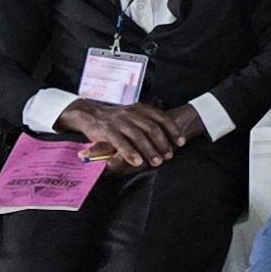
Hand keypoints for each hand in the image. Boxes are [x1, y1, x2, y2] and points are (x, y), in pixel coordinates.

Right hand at [61, 99, 184, 168]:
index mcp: (139, 109)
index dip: (173, 130)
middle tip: (169, 156)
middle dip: (162, 143)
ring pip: (138, 135)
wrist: (88, 114)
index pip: (161, 117)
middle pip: (152, 128)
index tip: (181, 142)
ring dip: (149, 150)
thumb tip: (168, 137)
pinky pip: (120, 142)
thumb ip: (147, 123)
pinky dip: (130, 152)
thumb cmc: (116, 119)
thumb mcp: (133, 117)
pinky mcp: (106, 129)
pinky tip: (137, 162)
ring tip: (157, 162)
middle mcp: (130, 113)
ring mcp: (118, 120)